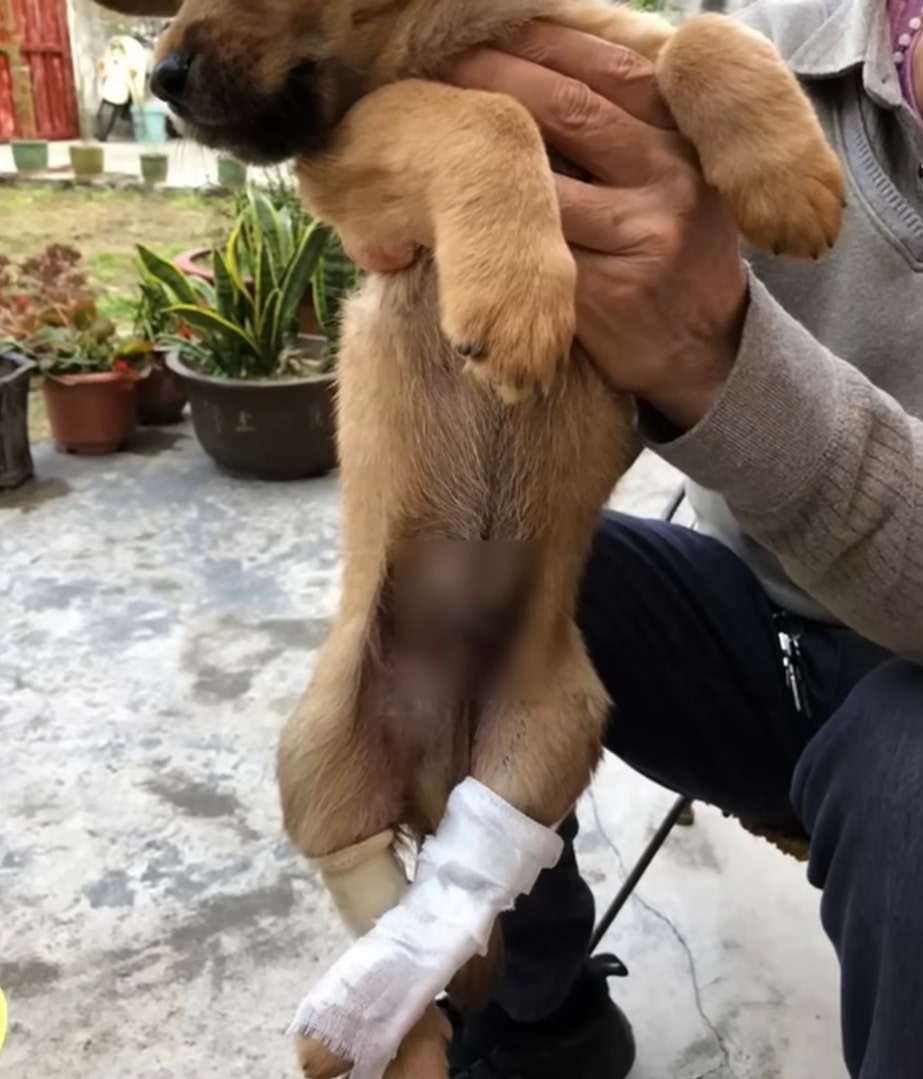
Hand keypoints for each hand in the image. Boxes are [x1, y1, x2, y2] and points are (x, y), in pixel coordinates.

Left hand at [449, 24, 747, 428]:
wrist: (702, 350)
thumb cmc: (677, 253)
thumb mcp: (680, 178)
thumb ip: (630, 130)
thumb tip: (543, 71)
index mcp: (685, 140)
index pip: (609, 71)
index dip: (544, 44)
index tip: (491, 29)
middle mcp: (668, 181)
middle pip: (569, 112)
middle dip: (499, 80)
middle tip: (445, 62)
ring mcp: (637, 239)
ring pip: (542, 184)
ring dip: (482, 156)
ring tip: (438, 129)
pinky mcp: (602, 295)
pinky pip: (531, 250)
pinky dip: (488, 227)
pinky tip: (453, 207)